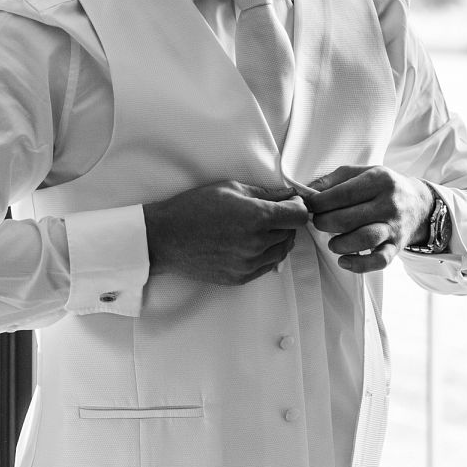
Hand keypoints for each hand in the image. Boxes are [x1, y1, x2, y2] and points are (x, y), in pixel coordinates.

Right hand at [143, 180, 311, 284]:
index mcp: (257, 217)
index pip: (300, 216)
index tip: (290, 203)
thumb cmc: (194, 208)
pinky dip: (265, 254)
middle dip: (286, 221)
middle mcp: (258, 243)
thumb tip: (289, 194)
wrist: (166, 238)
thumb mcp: (230, 189)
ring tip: (258, 228)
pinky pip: (267, 265)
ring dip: (277, 239)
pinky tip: (249, 243)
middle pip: (292, 233)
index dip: (298, 207)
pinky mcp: (241, 277)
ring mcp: (250, 263)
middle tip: (271, 213)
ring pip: (282, 251)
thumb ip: (265, 193)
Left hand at [296, 165, 433, 273]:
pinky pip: (379, 260)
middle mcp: (388, 203)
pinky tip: (344, 261)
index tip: (309, 206)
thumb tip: (306, 191)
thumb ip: (334, 179)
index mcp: (378, 180)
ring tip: (332, 242)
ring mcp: (394, 226)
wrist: (419, 203)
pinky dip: (359, 265)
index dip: (319, 203)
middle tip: (318, 223)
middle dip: (324, 223)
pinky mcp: (397, 246)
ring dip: (339, 244)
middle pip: (349, 218)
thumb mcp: (362, 173)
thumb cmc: (382, 187)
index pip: (342, 194)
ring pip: (364, 239)